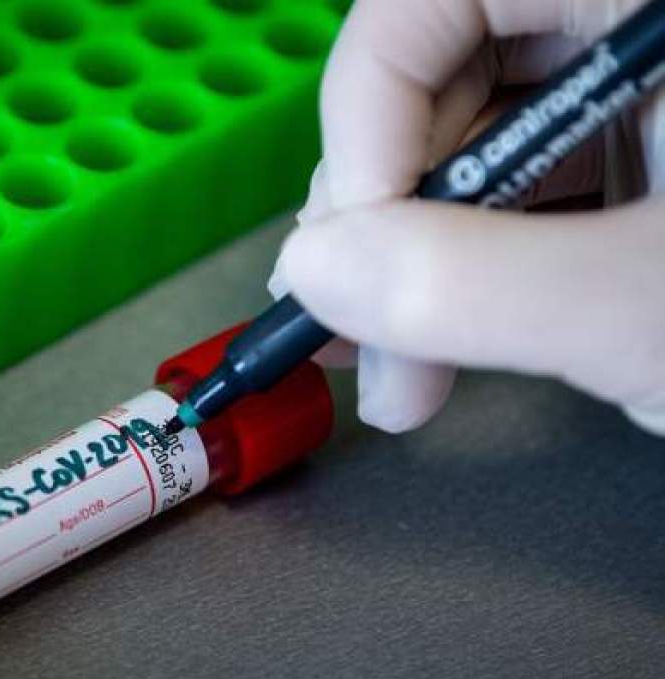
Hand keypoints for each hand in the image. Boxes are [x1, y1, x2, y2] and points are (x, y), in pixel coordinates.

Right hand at [272, 0, 664, 433]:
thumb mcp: (642, 307)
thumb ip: (476, 283)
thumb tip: (314, 269)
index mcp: (642, 4)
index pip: (430, 4)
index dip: (364, 116)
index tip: (352, 244)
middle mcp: (623, 29)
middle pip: (435, 79)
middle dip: (378, 219)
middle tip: (352, 327)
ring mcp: (630, 95)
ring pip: (461, 147)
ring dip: (409, 265)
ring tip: (395, 372)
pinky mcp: (631, 160)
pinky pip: (510, 192)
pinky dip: (464, 273)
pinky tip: (439, 349)